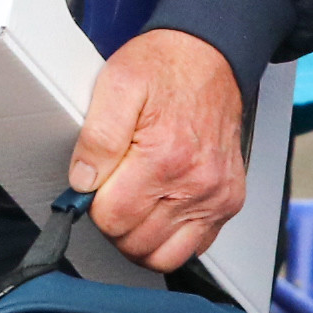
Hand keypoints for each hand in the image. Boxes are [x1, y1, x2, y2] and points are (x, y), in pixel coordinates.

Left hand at [69, 29, 246, 275]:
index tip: (95, 186)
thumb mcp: (117, 84)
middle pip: (138, 244)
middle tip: (111, 194)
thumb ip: (97, 137)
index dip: (94, 207)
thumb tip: (83, 181)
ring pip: (167, 256)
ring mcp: (216, 197)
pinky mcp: (229, 201)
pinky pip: (197, 246)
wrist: (209, 56)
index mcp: (164, 158)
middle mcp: (197, 184)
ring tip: (132, 207)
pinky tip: (160, 210)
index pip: (113, 220)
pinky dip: (173, 238)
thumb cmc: (164, 68)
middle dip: (115, 225)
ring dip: (142, 240)